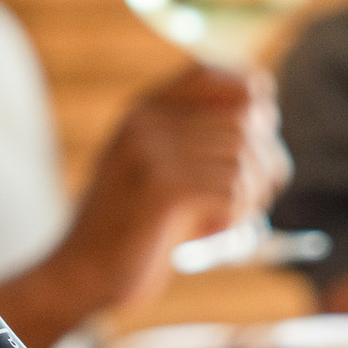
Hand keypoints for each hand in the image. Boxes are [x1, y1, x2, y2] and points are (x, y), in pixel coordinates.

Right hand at [55, 65, 289, 306]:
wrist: (79, 273)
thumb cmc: (131, 229)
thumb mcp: (156, 169)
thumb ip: (195, 140)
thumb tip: (268, 119)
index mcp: (146, 109)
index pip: (214, 75)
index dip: (251, 98)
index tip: (259, 139)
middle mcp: (148, 121)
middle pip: (245, 120)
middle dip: (266, 163)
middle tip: (256, 198)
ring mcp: (151, 151)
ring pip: (243, 159)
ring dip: (252, 196)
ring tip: (230, 218)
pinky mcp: (161, 189)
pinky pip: (231, 192)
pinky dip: (235, 217)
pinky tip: (210, 232)